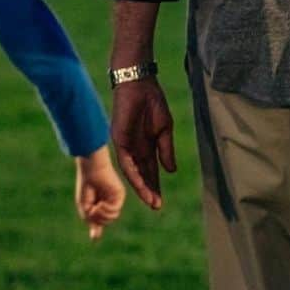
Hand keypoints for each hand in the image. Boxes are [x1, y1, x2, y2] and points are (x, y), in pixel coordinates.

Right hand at [75, 146, 125, 240]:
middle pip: (106, 221)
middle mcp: (109, 202)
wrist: (91, 170)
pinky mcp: (119, 194)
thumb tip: (95, 239)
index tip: (95, 236)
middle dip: (96, 218)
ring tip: (95, 207)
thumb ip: (92, 222)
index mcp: (100, 203)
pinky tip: (100, 204)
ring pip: (112, 218)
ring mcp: (115, 198)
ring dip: (101, 215)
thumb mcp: (85, 208)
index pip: (102, 219)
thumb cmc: (86, 186)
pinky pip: (115, 211)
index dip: (97, 227)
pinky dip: (106, 210)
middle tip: (91, 210)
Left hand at [110, 78, 175, 209]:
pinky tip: (140, 184)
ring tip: (150, 200)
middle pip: (141, 175)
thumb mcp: (164, 128)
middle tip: (156, 206)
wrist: (139, 83)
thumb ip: (165, 149)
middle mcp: (135, 148)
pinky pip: (125, 161)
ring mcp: (126, 145)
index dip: (155, 185)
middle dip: (148, 190)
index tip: (161, 201)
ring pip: (133, 172)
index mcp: (146, 145)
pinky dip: (133, 174)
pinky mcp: (119, 139)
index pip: (150, 170)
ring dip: (141, 187)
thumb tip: (171, 171)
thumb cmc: (153, 101)